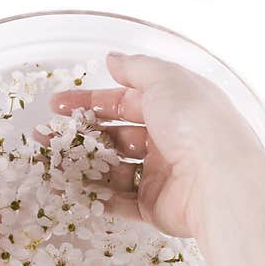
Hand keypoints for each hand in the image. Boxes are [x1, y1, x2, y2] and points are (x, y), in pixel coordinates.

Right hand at [51, 53, 263, 237]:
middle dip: (79, 135)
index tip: (58, 105)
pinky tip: (67, 189)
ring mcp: (161, 175)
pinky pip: (119, 200)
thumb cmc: (196, 122)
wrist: (219, 180)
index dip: (90, 101)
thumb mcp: (166, 80)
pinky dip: (95, 195)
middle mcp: (167, 140)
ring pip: (112, 169)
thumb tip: (113, 58)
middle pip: (115, 135)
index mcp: (173, 108)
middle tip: (46, 137)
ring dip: (81, 165)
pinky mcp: (154, 207)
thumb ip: (137, 68)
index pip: (124, 101)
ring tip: (49, 164)